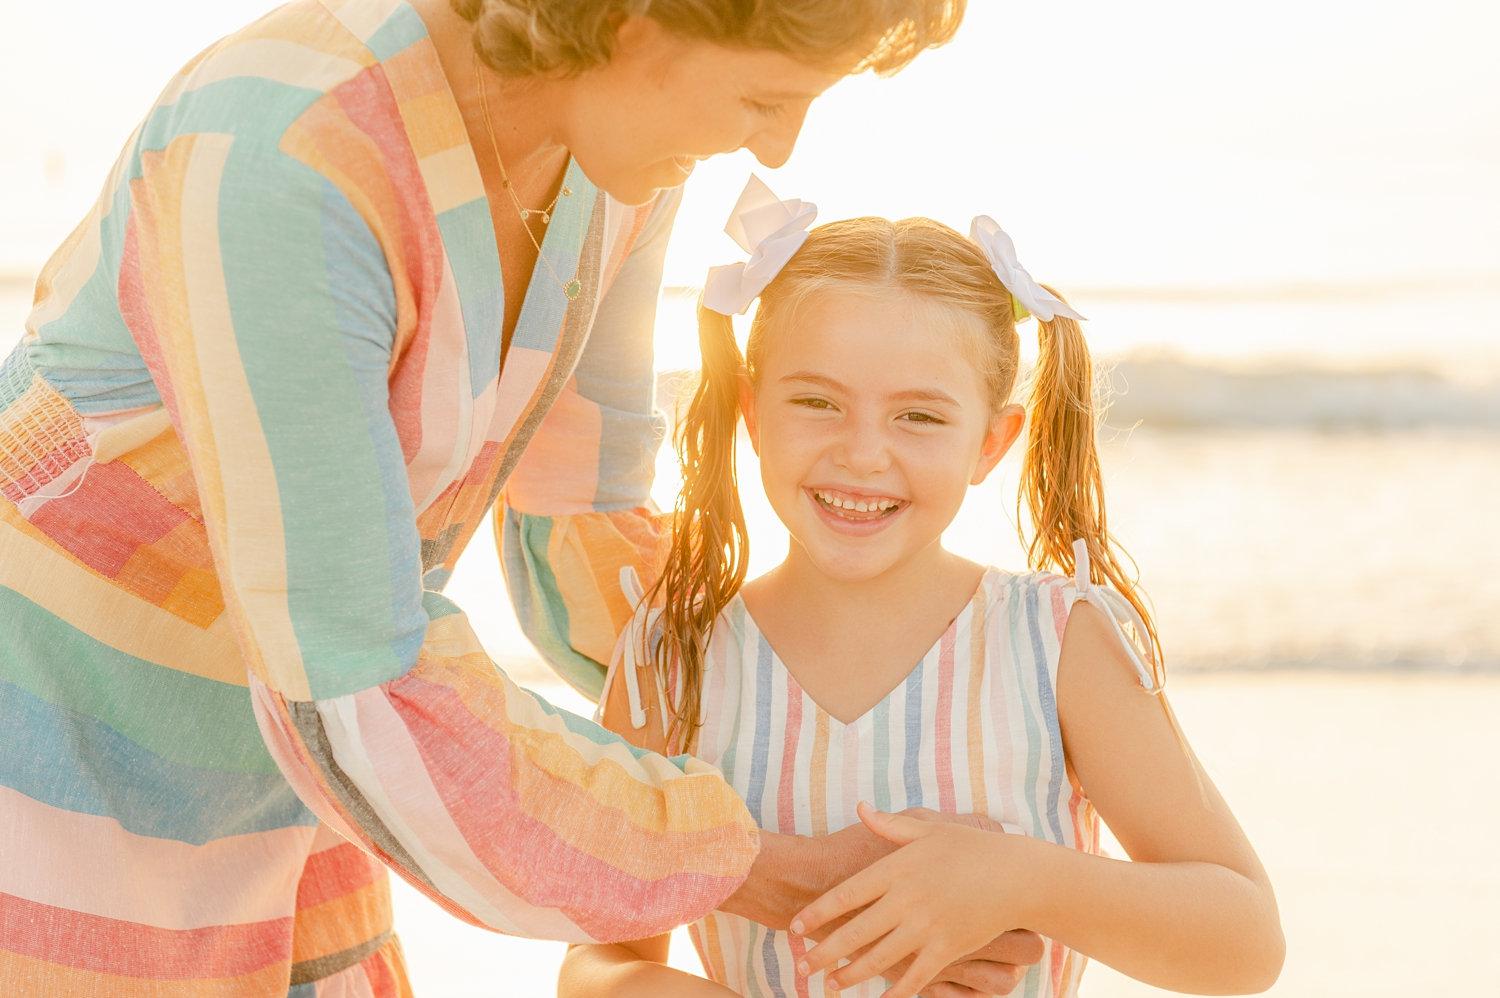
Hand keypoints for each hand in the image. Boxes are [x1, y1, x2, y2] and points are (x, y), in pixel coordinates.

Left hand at [791, 802, 1040, 997]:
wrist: (1017, 874)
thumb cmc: (972, 848)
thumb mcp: (928, 828)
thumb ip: (889, 823)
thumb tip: (860, 807)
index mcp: (898, 868)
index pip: (846, 894)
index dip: (818, 913)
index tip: (795, 928)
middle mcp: (907, 899)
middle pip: (855, 931)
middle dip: (824, 952)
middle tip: (802, 966)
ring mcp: (927, 926)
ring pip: (879, 957)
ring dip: (851, 974)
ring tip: (830, 985)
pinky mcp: (949, 948)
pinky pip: (916, 977)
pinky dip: (896, 993)